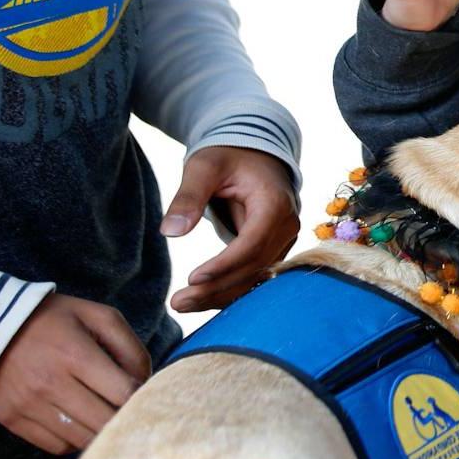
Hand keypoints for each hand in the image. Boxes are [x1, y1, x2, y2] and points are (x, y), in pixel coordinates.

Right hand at [0, 294, 150, 454]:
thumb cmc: (57, 320)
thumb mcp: (99, 316)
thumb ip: (130, 347)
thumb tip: (146, 382)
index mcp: (75, 354)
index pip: (123, 393)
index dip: (142, 396)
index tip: (145, 393)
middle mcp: (49, 383)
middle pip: (105, 422)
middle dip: (124, 418)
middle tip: (129, 409)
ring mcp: (28, 405)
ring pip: (82, 440)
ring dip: (100, 431)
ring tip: (104, 413)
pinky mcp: (13, 419)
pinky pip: (57, 446)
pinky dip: (74, 439)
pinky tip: (79, 419)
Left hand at [160, 146, 299, 311]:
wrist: (254, 154)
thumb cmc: (228, 157)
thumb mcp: (204, 167)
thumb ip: (188, 197)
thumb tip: (171, 232)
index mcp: (275, 203)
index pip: (253, 242)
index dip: (225, 264)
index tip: (193, 278)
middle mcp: (286, 225)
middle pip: (254, 265)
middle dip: (217, 287)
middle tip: (178, 302)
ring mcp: (283, 239)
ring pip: (255, 276)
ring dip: (221, 294)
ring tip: (183, 304)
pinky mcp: (273, 248)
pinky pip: (253, 274)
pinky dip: (228, 288)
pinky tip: (201, 298)